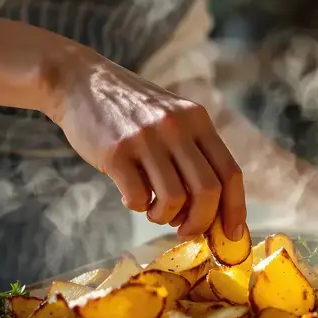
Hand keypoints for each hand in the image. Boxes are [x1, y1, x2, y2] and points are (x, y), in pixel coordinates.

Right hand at [41, 51, 246, 238]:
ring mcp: (146, 138)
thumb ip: (193, 153)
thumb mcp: (172, 118)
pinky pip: (138, 197)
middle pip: (208, 191)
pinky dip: (137, 206)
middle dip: (200, 222)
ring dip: (165, 217)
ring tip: (152, 209)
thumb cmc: (131, 112)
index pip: (230, 172)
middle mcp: (177, 127)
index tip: (231, 234)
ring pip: (175, 199)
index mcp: (197, 120)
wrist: (81, 83)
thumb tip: (213, 211)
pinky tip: (129, 195)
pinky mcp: (116, 152)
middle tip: (185, 230)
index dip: (235, 208)